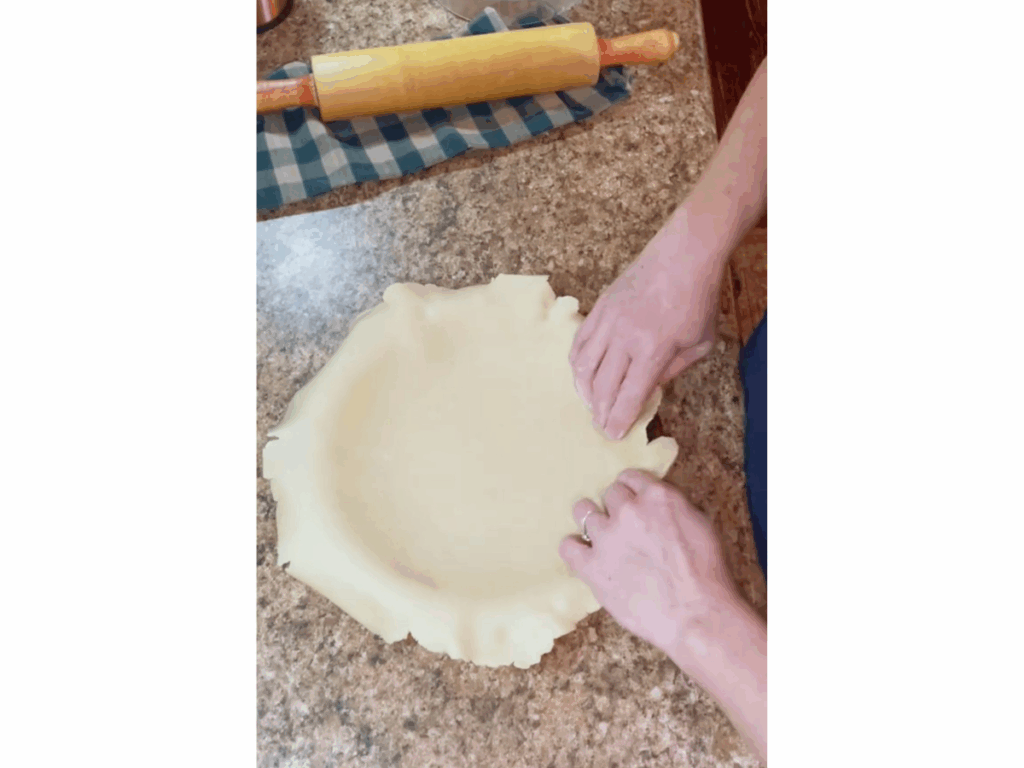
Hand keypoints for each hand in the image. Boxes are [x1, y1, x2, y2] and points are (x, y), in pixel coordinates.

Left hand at [558, 469, 736, 655]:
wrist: (696, 615)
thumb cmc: (707, 574)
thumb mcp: (700, 525)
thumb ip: (674, 508)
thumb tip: (659, 506)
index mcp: (657, 497)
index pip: (630, 477)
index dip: (632, 491)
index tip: (634, 502)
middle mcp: (628, 510)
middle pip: (609, 494)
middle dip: (617, 507)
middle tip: (625, 526)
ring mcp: (607, 537)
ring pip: (583, 512)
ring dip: (592, 521)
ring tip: (601, 537)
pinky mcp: (592, 567)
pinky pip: (568, 546)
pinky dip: (574, 548)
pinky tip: (583, 555)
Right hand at [569, 216, 723, 439]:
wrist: (683, 256)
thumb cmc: (697, 300)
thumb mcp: (699, 344)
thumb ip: (672, 371)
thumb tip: (648, 389)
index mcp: (653, 350)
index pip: (628, 396)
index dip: (618, 420)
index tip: (613, 434)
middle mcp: (625, 338)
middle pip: (602, 386)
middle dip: (600, 412)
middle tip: (601, 424)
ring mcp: (608, 321)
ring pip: (583, 367)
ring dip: (584, 391)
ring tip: (591, 403)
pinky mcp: (599, 308)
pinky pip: (578, 343)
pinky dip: (576, 364)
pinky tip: (582, 374)